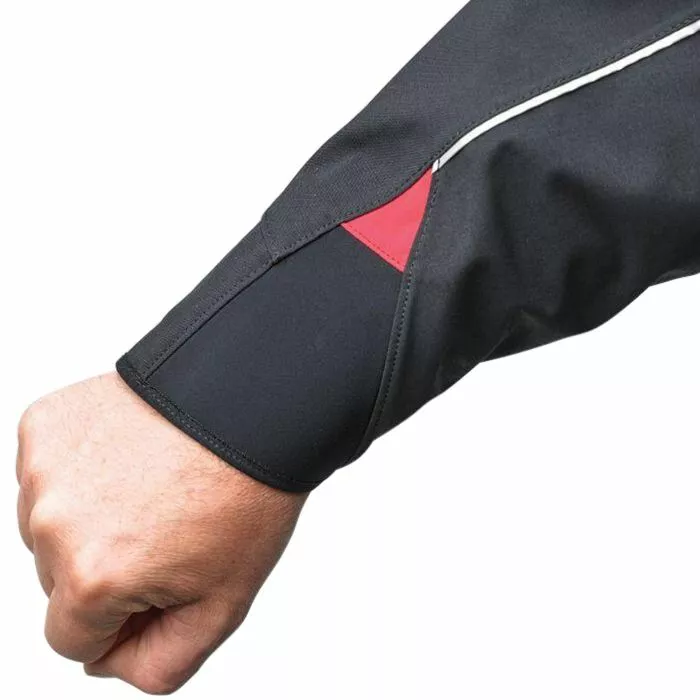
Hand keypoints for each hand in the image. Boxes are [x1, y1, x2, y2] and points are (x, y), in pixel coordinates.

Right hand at [16, 373, 306, 693]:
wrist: (255, 405)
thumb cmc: (248, 493)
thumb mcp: (224, 602)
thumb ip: (160, 664)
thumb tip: (107, 662)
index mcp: (93, 576)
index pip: (72, 639)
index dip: (122, 619)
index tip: (163, 578)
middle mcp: (52, 520)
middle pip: (58, 580)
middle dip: (107, 566)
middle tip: (168, 524)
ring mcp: (44, 465)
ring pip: (50, 525)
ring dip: (91, 516)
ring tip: (153, 486)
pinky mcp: (45, 424)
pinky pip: (50, 474)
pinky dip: (83, 471)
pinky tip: (132, 457)